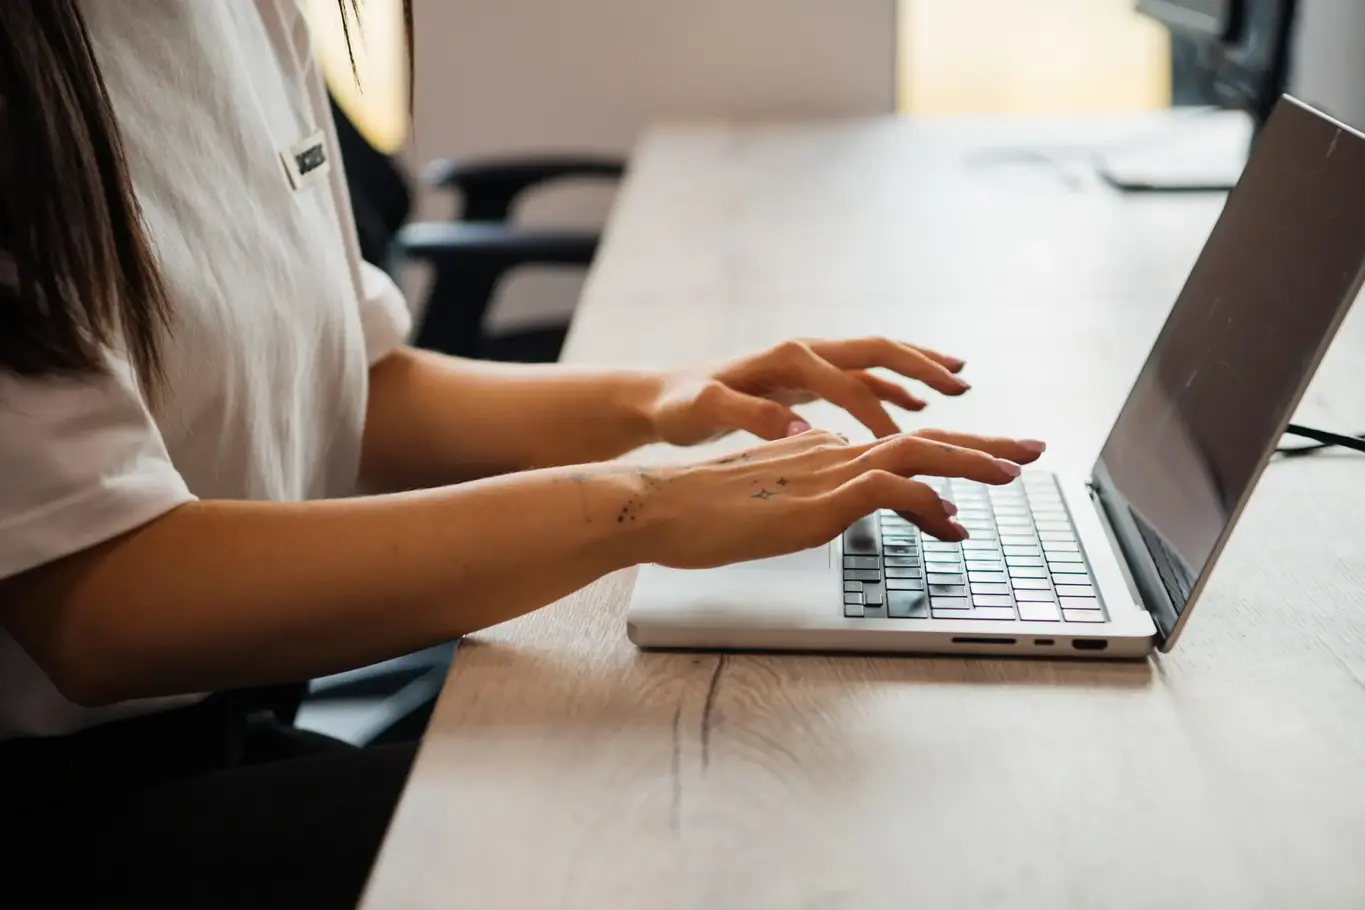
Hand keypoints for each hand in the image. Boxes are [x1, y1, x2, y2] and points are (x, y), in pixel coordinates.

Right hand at [632, 428, 1045, 568]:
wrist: (657, 505)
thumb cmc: (700, 511)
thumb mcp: (766, 502)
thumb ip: (808, 493)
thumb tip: (843, 499)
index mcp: (823, 454)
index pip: (900, 447)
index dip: (950, 453)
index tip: (989, 465)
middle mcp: (832, 454)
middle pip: (922, 439)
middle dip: (983, 443)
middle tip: (1034, 449)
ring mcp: (825, 474)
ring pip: (915, 453)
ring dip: (970, 461)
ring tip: (1015, 473)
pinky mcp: (814, 499)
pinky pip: (884, 489)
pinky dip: (924, 499)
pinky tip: (949, 517)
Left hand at [648, 337, 973, 445]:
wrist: (660, 396)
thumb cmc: (679, 407)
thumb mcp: (706, 412)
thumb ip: (751, 417)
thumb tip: (802, 431)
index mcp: (787, 359)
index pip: (848, 382)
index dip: (881, 410)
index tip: (909, 441)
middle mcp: (803, 353)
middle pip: (876, 351)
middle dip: (921, 366)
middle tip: (962, 384)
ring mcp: (807, 364)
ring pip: (874, 361)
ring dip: (916, 370)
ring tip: (958, 385)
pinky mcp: (805, 379)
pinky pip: (860, 379)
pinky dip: (891, 388)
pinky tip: (915, 406)